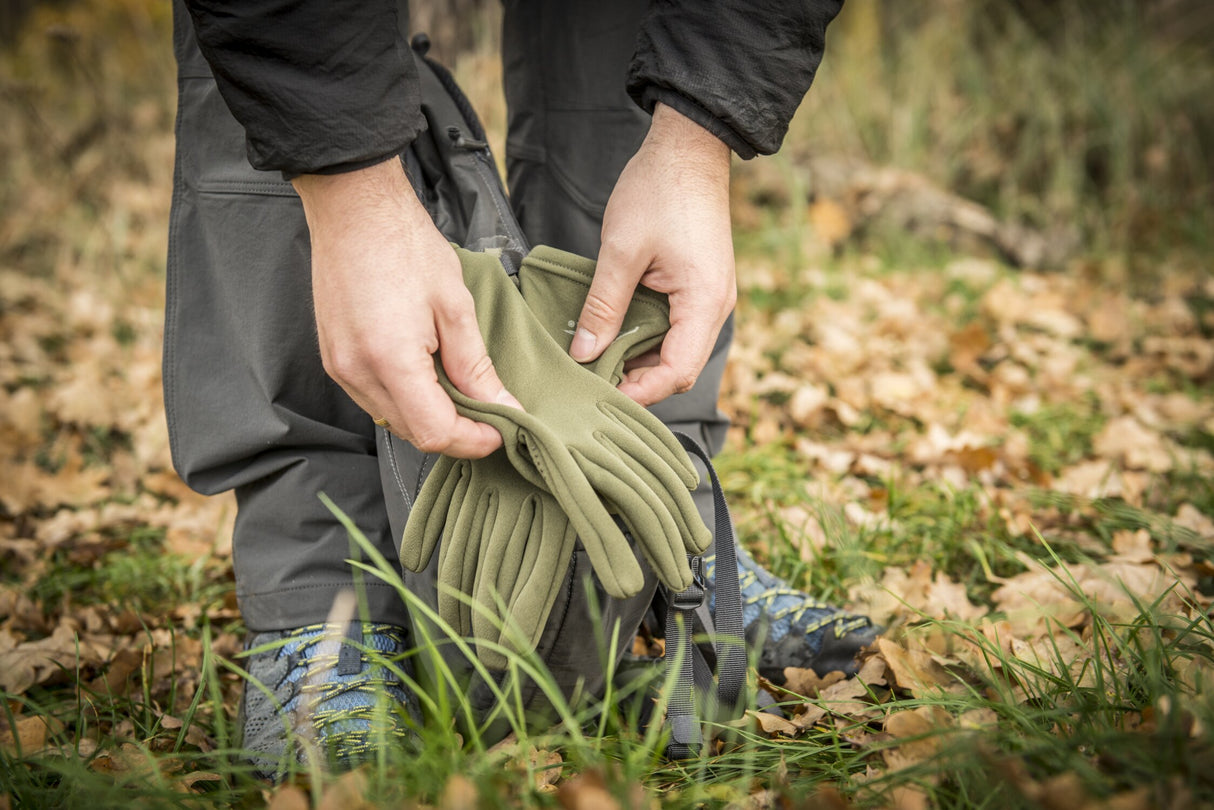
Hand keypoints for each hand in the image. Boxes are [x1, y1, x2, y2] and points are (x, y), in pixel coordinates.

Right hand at [293, 158, 520, 457]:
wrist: (353, 210)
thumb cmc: (405, 245)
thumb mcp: (455, 306)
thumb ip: (476, 366)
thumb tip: (501, 407)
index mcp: (390, 360)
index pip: (435, 432)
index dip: (473, 441)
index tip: (502, 430)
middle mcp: (357, 373)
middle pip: (413, 434)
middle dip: (456, 434)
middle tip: (491, 418)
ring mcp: (340, 368)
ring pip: (393, 420)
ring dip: (430, 418)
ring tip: (463, 396)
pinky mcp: (334, 359)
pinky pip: (374, 399)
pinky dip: (406, 400)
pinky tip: (429, 378)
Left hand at [570, 103, 735, 406]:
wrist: (688, 148)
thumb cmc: (658, 191)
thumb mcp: (621, 250)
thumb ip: (603, 306)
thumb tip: (583, 354)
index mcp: (704, 302)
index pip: (677, 373)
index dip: (640, 391)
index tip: (599, 391)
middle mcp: (716, 307)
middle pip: (678, 368)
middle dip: (637, 379)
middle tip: (590, 379)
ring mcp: (711, 298)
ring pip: (676, 350)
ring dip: (640, 359)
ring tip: (597, 358)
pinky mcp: (700, 287)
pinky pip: (676, 328)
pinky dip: (647, 337)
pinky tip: (615, 332)